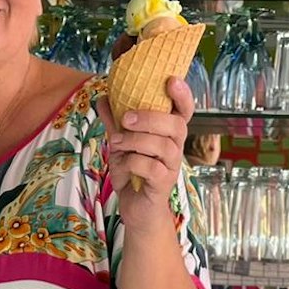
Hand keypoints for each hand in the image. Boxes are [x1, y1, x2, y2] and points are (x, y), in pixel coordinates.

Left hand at [106, 76, 191, 223]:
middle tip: (127, 119)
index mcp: (168, 133)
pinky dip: (132, 163)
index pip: (185, 110)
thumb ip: (114, 122)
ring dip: (135, 141)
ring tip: (116, 143)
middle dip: (151, 118)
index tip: (171, 79)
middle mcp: (175, 147)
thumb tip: (103, 98)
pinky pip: (151, 167)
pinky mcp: (164, 183)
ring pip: (163, 146)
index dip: (183, 94)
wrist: (135, 209)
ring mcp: (172, 166)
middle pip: (176, 125)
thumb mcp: (120, 144)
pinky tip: (122, 167)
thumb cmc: (133, 173)